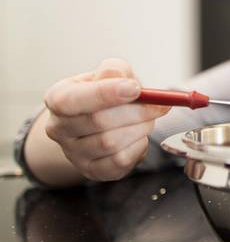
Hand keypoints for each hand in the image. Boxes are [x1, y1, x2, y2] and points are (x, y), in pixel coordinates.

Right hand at [43, 59, 170, 180]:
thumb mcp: (109, 74)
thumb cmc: (105, 94)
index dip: (105, 93)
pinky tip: (140, 136)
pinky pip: (120, 161)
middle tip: (159, 105)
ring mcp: (74, 154)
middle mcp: (59, 128)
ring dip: (140, 129)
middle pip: (98, 121)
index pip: (72, 99)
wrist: (99, 122)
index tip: (135, 88)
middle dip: (136, 112)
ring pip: (111, 143)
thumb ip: (115, 70)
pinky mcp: (93, 171)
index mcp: (58, 98)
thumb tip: (127, 81)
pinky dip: (138, 146)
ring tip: (148, 119)